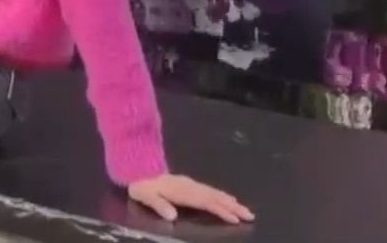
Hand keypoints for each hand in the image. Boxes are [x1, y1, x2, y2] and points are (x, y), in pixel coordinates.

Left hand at [128, 173, 252, 224]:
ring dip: (230, 201)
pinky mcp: (189, 184)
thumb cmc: (141, 185)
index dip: (221, 210)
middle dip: (233, 206)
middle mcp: (190, 187)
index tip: (236, 218)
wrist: (137, 167)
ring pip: (214, 193)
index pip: (206, 202)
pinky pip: (209, 190)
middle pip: (215, 197)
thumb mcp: (146, 196)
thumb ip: (159, 205)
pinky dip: (221, 195)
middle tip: (250, 215)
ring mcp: (190, 184)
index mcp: (182, 192)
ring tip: (244, 208)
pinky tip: (226, 198)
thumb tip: (172, 217)